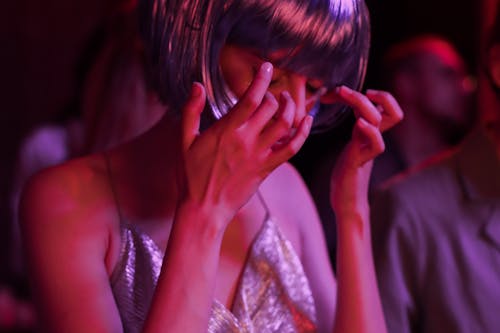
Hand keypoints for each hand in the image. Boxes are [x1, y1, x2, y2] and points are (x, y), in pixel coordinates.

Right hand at [179, 63, 312, 227]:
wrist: (204, 208)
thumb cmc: (192, 175)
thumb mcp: (185, 140)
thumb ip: (191, 110)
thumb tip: (197, 85)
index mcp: (226, 130)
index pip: (250, 98)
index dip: (261, 79)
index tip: (266, 67)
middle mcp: (246, 140)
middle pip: (271, 108)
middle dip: (273, 95)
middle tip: (271, 93)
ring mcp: (259, 155)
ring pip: (285, 125)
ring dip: (291, 108)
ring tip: (288, 101)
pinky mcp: (267, 168)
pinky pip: (292, 149)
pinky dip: (303, 133)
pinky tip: (307, 121)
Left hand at [330, 86, 402, 220]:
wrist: (346, 202)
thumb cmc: (346, 175)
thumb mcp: (353, 147)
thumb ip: (358, 131)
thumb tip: (357, 111)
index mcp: (372, 135)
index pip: (388, 109)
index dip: (378, 96)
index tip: (348, 92)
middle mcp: (373, 140)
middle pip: (393, 111)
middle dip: (378, 96)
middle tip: (345, 90)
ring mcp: (367, 150)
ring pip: (380, 121)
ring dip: (361, 103)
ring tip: (341, 94)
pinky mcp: (358, 162)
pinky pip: (376, 145)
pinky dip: (369, 130)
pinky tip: (357, 123)